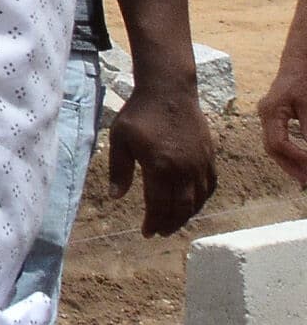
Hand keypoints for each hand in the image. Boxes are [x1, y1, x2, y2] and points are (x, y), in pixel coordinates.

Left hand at [106, 75, 217, 232]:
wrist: (169, 91)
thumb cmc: (139, 114)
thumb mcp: (120, 139)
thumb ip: (118, 170)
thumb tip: (115, 197)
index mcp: (160, 167)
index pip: (159, 205)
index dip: (153, 222)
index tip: (146, 233)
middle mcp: (184, 170)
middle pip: (181, 208)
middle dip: (170, 224)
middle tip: (160, 232)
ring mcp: (200, 164)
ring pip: (198, 200)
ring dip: (186, 215)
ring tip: (173, 222)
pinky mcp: (209, 157)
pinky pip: (210, 186)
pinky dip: (201, 200)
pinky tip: (192, 204)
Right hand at [262, 46, 306, 186]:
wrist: (298, 60)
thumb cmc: (303, 79)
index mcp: (270, 112)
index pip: (278, 144)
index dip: (297, 159)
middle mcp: (265, 115)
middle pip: (272, 149)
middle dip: (291, 167)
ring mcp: (269, 116)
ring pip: (274, 147)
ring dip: (290, 163)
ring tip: (306, 177)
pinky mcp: (276, 117)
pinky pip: (279, 140)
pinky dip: (291, 154)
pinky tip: (302, 162)